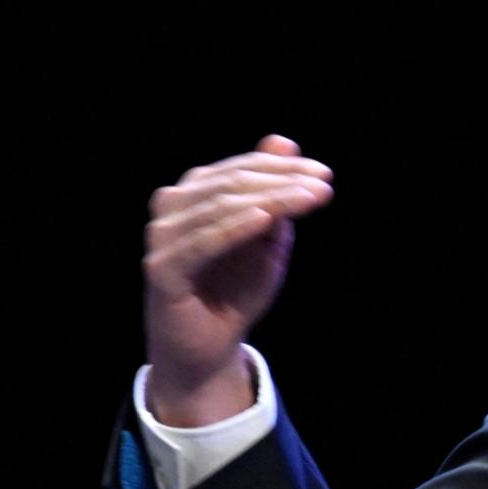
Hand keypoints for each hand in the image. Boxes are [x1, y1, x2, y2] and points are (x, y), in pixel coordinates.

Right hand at [142, 134, 333, 424]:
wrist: (211, 347)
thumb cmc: (238, 289)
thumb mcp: (267, 237)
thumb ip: (273, 193)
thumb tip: (284, 141)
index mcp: (194, 194)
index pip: (241, 169)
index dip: (283, 168)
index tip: (325, 174)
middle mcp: (172, 208)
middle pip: (231, 184)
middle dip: (281, 182)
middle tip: (322, 186)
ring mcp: (162, 238)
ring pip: (219, 208)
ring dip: (268, 201)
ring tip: (307, 198)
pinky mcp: (162, 270)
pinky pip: (201, 244)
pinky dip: (233, 228)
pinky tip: (264, 218)